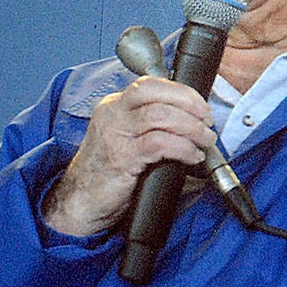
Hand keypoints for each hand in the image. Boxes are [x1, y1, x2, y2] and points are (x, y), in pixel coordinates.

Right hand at [43, 76, 215, 235]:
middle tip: (207, 121)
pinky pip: (159, 143)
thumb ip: (155, 128)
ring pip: (160, 115)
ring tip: (204, 140)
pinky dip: (183, 147)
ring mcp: (114, 134)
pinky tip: (192, 156)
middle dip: (189, 103)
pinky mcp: (120, 157)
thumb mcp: (129, 140)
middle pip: (155, 92)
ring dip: (191, 127)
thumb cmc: (108, 173)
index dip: (183, 92)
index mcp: (115, 106)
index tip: (202, 108)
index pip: (151, 84)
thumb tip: (197, 127)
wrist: (80, 202)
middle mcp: (112, 114)